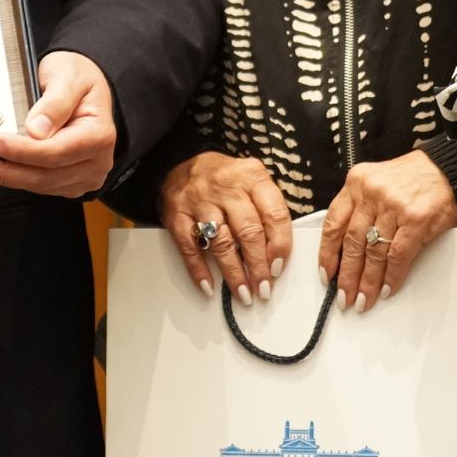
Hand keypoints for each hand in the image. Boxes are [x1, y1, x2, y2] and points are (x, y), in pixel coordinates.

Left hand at [0, 51, 118, 199]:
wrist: (84, 83)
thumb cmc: (78, 77)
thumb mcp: (68, 76)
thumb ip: (55, 102)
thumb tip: (36, 130)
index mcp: (99, 136)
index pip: (55, 152)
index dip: (21, 151)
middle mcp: (96, 161)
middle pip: (45, 175)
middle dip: (6, 171)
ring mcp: (84, 175)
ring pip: (40, 185)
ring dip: (6, 177)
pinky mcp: (69, 181)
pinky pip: (40, 185)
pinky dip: (16, 177)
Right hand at [158, 150, 290, 301]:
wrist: (179, 163)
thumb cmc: (223, 178)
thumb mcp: (251, 180)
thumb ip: (266, 210)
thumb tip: (277, 255)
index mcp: (252, 176)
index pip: (274, 214)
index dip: (279, 245)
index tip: (279, 268)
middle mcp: (226, 187)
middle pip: (248, 231)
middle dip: (258, 265)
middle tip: (263, 289)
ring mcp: (200, 201)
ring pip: (221, 242)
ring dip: (234, 273)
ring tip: (243, 293)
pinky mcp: (177, 215)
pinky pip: (190, 247)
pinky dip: (199, 269)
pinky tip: (209, 286)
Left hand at [316, 152, 456, 312]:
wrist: (448, 167)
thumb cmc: (414, 177)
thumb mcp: (377, 183)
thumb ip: (360, 209)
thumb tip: (348, 251)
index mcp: (357, 182)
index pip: (333, 223)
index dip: (327, 254)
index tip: (327, 274)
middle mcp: (371, 192)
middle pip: (352, 243)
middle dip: (347, 275)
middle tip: (345, 296)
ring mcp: (393, 206)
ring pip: (373, 252)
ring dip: (368, 281)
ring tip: (364, 298)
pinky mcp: (415, 219)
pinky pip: (398, 255)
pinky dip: (392, 276)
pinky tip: (388, 288)